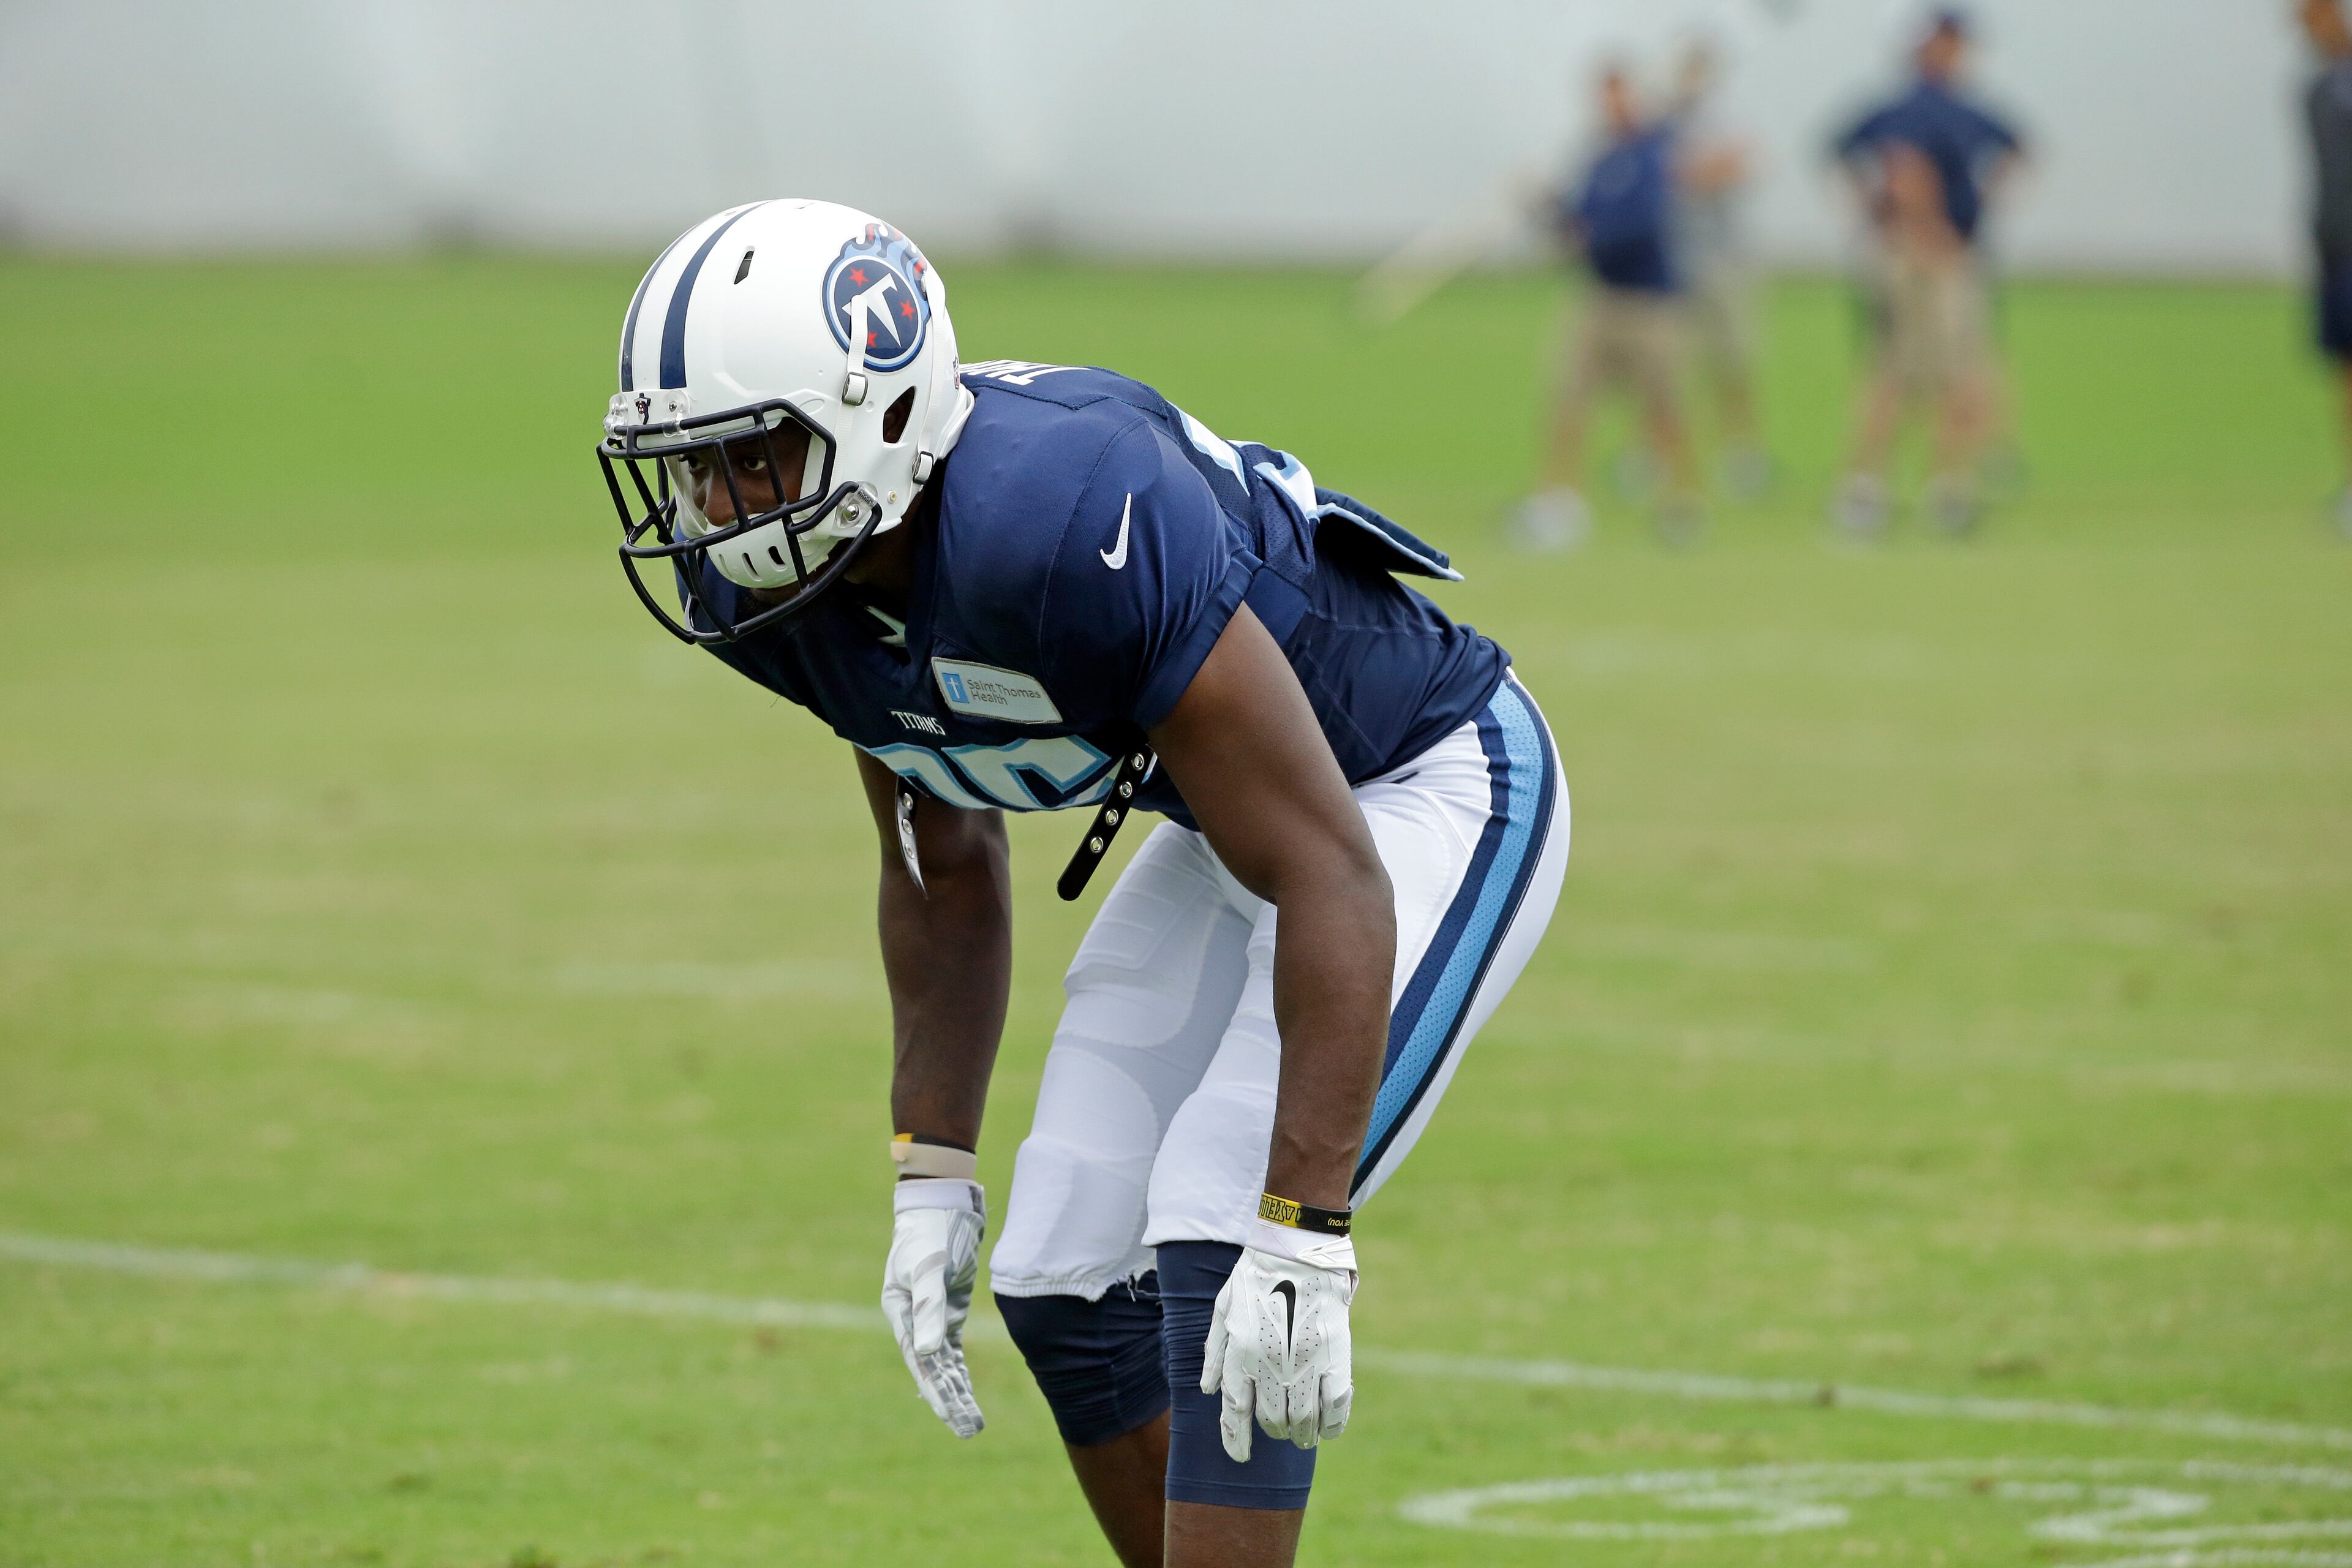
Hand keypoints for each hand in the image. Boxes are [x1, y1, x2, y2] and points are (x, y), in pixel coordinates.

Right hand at [880, 1179, 985, 1438]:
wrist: (941, 1199)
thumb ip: (930, 1308)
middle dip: (951, 1401)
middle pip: (933, 1369)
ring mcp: (932, 1313)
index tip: (953, 1416)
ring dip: (958, 1390)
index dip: (937, 1392)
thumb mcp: (931, 1267)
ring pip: (945, 1362)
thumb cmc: (931, 1230)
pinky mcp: (949, 1305)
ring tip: (973, 1423)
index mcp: (901, 1311)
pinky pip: (952, 1346)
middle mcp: (913, 1318)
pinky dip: (959, 1368)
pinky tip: (964, 1389)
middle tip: (970, 1431)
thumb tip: (930, 1353)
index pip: (922, 1362)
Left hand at [1199, 1230, 1356, 1461]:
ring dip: (1301, 1434)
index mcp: (1240, 1352)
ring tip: (1302, 1435)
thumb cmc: (1256, 1276)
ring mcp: (1305, 1360)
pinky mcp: (1335, 1353)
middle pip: (1271, 1420)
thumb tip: (1207, 1390)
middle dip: (1274, 1430)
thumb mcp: (1223, 1308)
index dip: (1236, 1441)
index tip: (1239, 1458)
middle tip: (1279, 1427)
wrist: (1297, 1248)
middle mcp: (1270, 1362)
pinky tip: (1328, 1428)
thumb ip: (1214, 1351)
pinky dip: (1332, 1423)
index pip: (1235, 1411)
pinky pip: (1336, 1404)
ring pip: (1302, 1420)